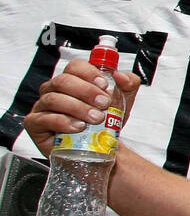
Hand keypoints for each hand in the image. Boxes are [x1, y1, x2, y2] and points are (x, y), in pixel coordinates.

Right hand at [24, 61, 140, 157]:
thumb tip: (121, 76)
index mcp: (73, 80)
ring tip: (96, 118)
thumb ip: (129, 84)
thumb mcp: (124, 101)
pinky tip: (78, 127)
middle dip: (86, 92)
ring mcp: (42, 106)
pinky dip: (63, 122)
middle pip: (63, 81)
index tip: (105, 85)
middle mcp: (55, 90)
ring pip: (54, 99)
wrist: (101, 148)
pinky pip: (44, 119)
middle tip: (104, 104)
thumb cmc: (107, 122)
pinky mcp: (35, 124)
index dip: (90, 73)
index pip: (75, 66)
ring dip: (78, 108)